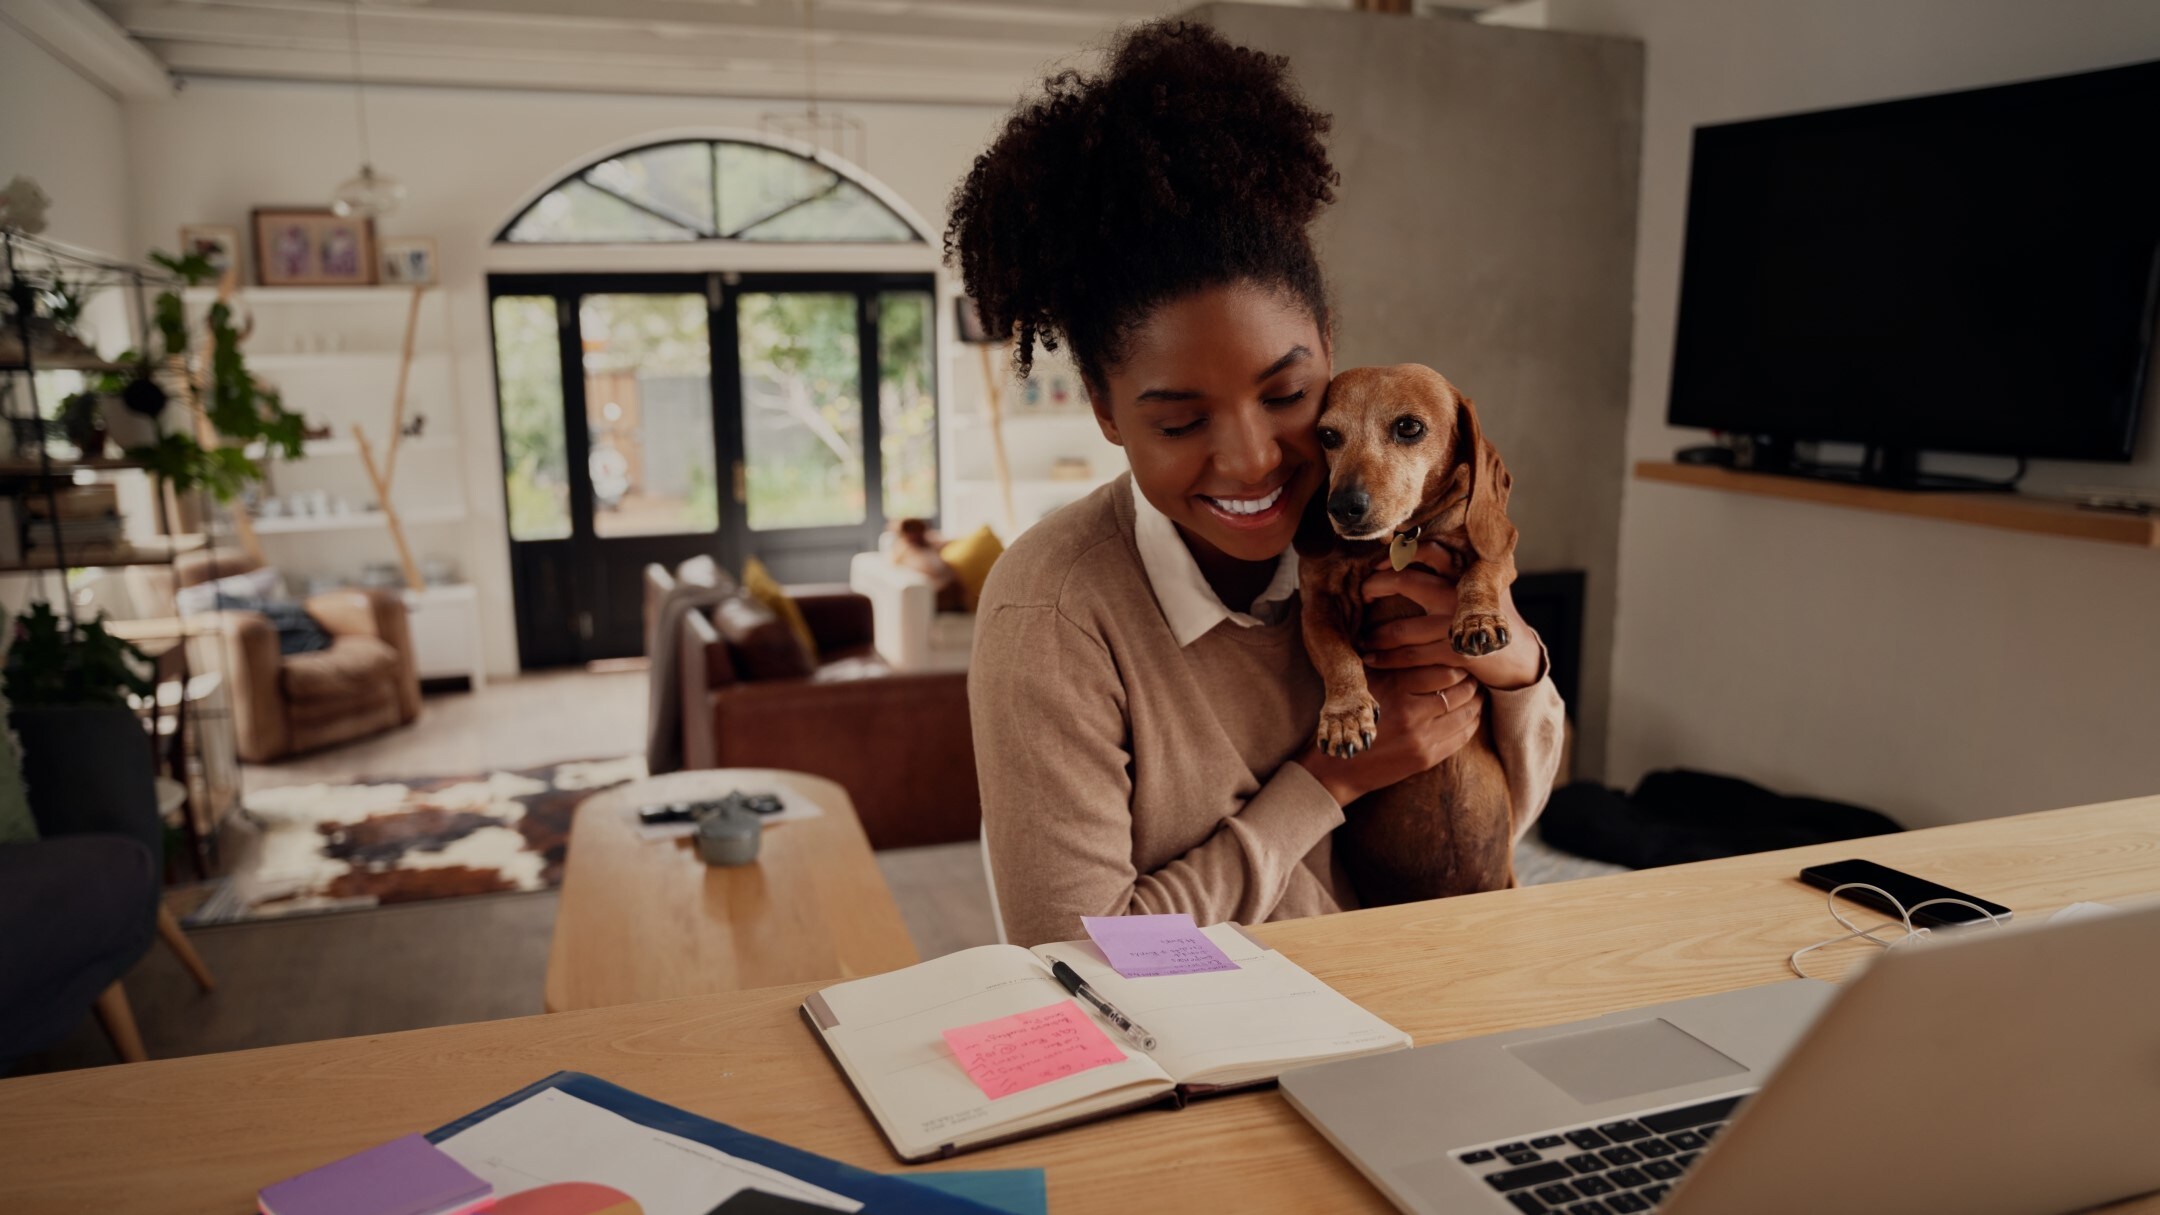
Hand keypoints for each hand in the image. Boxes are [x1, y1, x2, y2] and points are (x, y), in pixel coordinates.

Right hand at [1296, 664, 1485, 805]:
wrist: (1339, 765)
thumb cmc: (1349, 717)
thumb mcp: (1363, 682)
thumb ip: (1386, 660)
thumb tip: (1414, 636)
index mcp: (1394, 686)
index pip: (1443, 668)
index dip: (1458, 663)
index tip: (1461, 658)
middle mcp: (1409, 711)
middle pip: (1459, 689)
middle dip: (1471, 681)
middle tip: (1476, 674)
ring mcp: (1420, 737)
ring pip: (1465, 713)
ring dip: (1476, 701)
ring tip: (1477, 693)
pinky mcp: (1425, 758)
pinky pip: (1461, 736)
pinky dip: (1472, 724)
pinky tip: (1472, 716)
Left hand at [1360, 542, 1540, 691]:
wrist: (1518, 655)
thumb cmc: (1486, 615)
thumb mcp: (1477, 584)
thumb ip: (1450, 570)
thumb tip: (1405, 550)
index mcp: (1466, 570)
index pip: (1429, 549)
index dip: (1397, 553)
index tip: (1375, 562)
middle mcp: (1461, 592)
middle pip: (1407, 581)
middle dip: (1375, 586)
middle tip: (1361, 593)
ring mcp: (1457, 622)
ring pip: (1402, 627)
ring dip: (1374, 634)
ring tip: (1360, 637)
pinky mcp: (1456, 650)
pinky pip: (1411, 654)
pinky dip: (1386, 658)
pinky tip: (1371, 658)